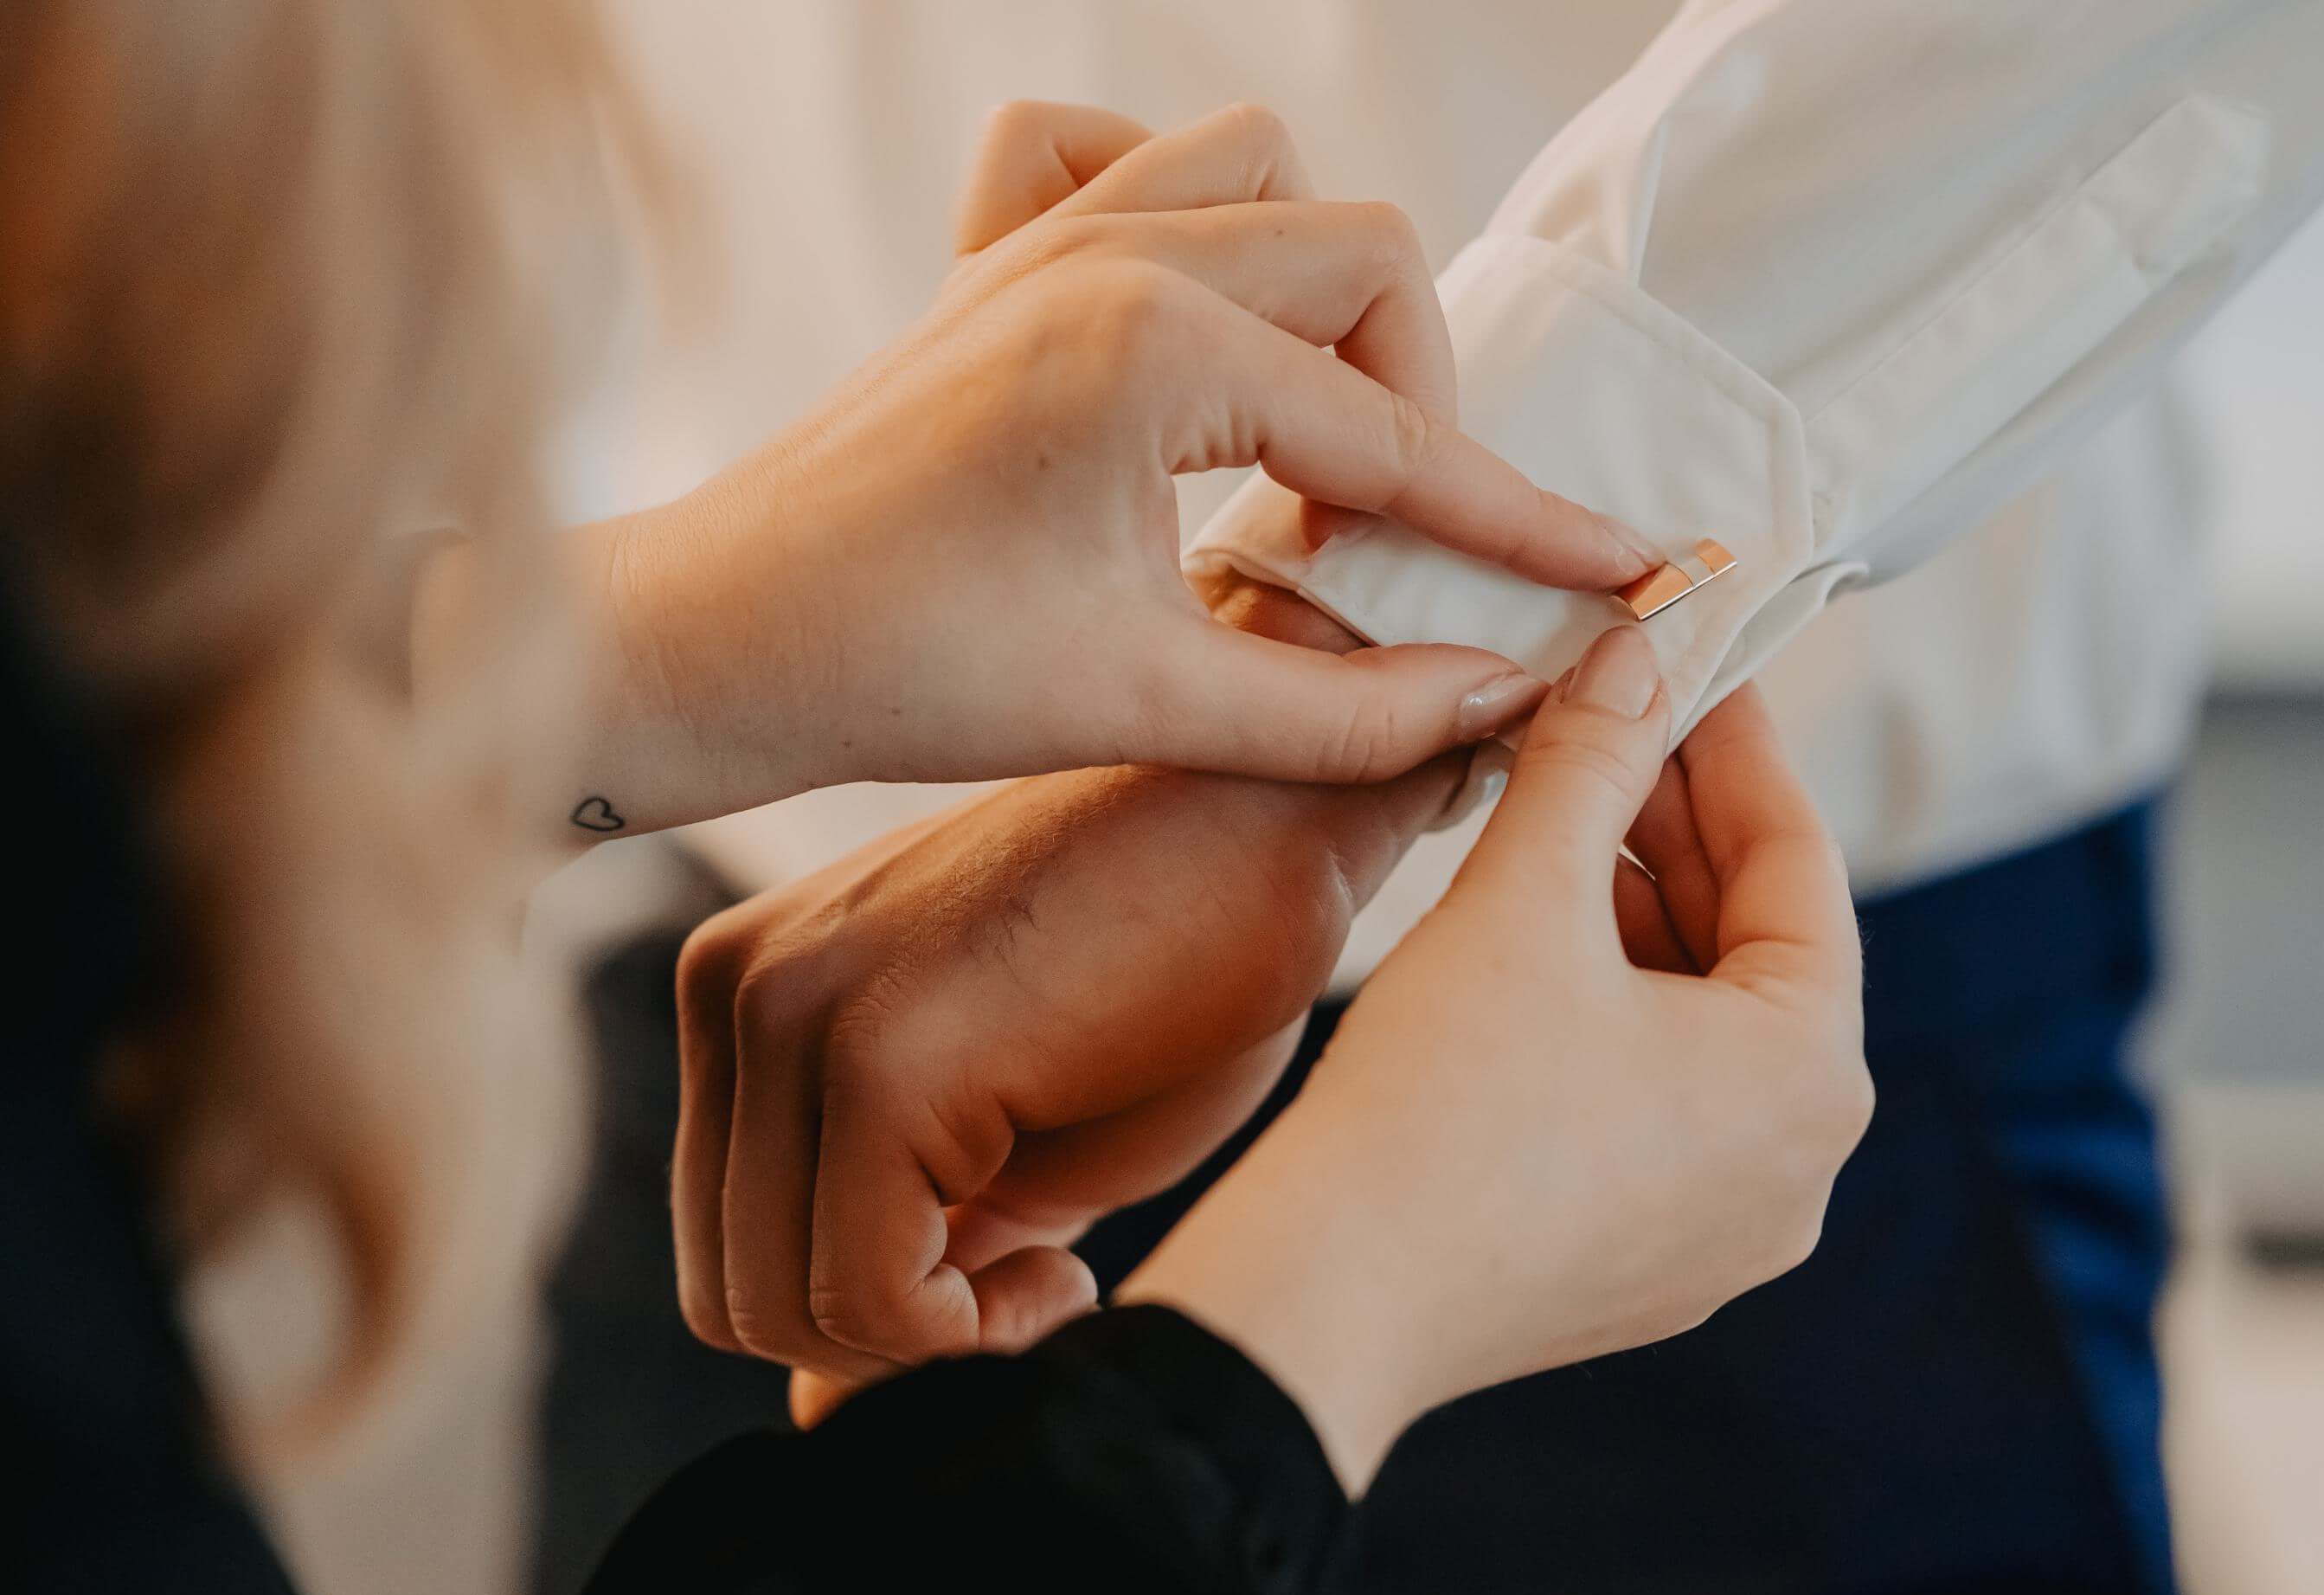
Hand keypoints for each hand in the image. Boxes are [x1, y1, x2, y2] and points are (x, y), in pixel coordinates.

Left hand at [574, 101, 1658, 833]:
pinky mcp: (991, 264)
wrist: (702, 650)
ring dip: (1322, 289)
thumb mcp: (1143, 700)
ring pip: (1262, 170)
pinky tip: (1181, 322)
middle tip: (1393, 543)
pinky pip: (1105, 148)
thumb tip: (1498, 700)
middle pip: (1364, 257)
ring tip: (1303, 436)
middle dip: (1422, 401)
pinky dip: (1175, 204)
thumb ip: (1342, 710)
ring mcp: (1040, 241)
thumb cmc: (890, 672)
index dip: (1517, 523)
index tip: (1615, 572)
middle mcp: (1104, 253)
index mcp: (1149, 345)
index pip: (1394, 433)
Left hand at [671, 583, 1462, 1388]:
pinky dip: (974, 1335)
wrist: (1294, 812)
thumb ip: (899, 1253)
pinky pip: (869, 1301)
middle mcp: (736, 990)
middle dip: (896, 1341)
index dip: (877, 1317)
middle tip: (1050, 1279)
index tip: (1029, 1268)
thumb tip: (808, 1423)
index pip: (730, 1255)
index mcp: (746, 996)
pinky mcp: (877, 1058)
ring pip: (783, 1313)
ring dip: (938, 1343)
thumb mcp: (1014, 1145)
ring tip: (1068, 1264)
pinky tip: (1078, 1263)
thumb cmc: (1188, 965)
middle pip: (734, 1297)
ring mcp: (792, 1014)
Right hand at [1120, 627, 1873, 1491]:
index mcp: (1811, 1075)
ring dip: (1639, 915)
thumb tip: (1639, 651)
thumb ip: (1593, 759)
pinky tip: (1537, 941)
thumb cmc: (1438, 1103)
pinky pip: (1662, 1102)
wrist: (1329, 1300)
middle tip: (1608, 717)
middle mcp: (1801, 1167)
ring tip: (1558, 818)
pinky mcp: (1650, 1264)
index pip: (1798, 862)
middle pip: (1754, 947)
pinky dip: (1615, 1010)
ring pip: (1703, 1025)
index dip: (1734, 743)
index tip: (1691, 655)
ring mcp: (1728, 1230)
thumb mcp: (1524, 899)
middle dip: (1677, 827)